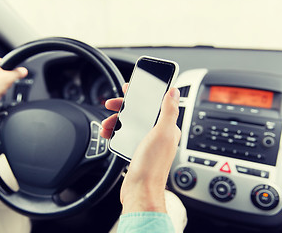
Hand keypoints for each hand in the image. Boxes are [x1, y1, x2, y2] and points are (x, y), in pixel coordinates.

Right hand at [100, 84, 180, 213]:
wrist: (139, 191)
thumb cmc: (152, 166)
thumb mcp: (162, 133)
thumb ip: (169, 111)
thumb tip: (174, 91)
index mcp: (167, 128)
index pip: (154, 104)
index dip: (141, 95)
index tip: (128, 90)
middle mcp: (158, 134)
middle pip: (139, 112)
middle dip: (123, 108)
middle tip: (111, 104)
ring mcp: (146, 142)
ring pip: (129, 123)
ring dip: (116, 121)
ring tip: (106, 124)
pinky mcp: (136, 150)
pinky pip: (125, 135)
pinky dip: (115, 132)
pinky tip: (108, 133)